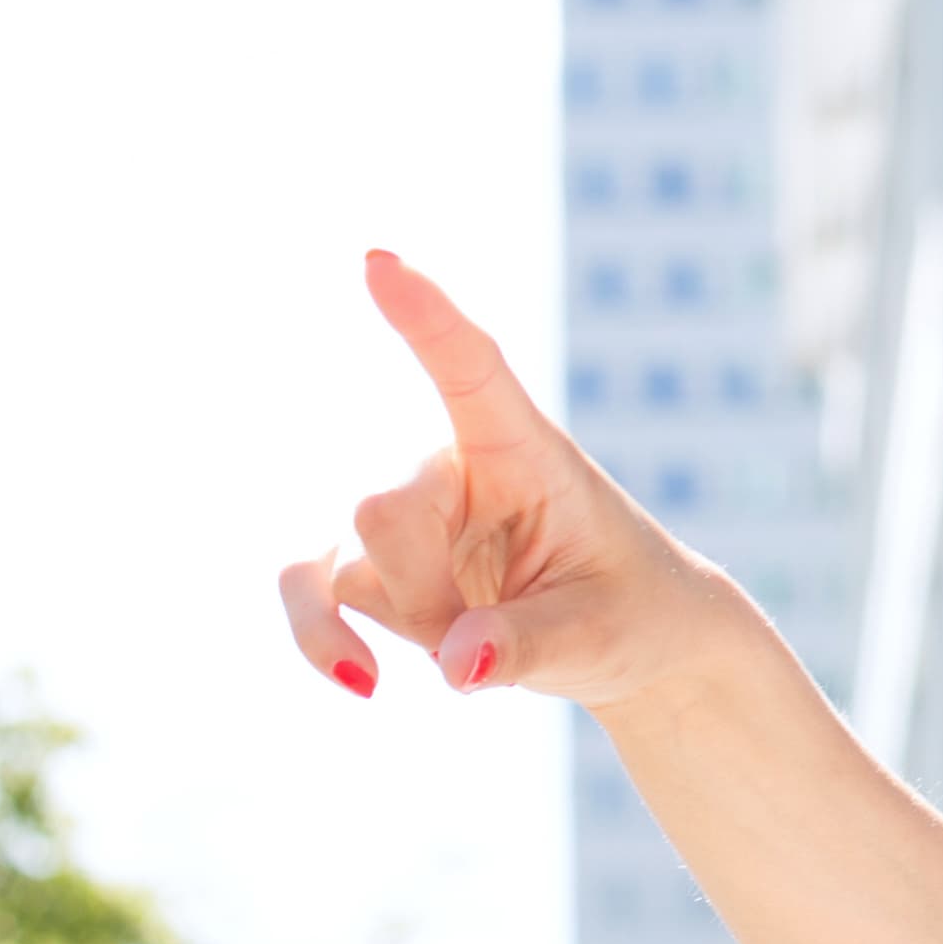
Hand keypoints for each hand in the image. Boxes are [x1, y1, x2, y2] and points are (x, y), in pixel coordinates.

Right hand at [275, 252, 745, 708]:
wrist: (626, 648)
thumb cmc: (634, 613)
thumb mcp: (606, 634)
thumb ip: (531, 643)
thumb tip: (454, 663)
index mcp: (526, 448)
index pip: (471, 369)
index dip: (425, 318)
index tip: (379, 261)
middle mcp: (451, 466)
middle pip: (382, 505)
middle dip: (424, 590)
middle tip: (498, 634)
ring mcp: (402, 515)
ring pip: (334, 549)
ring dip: (394, 615)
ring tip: (464, 653)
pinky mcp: (368, 566)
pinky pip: (308, 587)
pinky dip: (320, 637)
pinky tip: (361, 682)